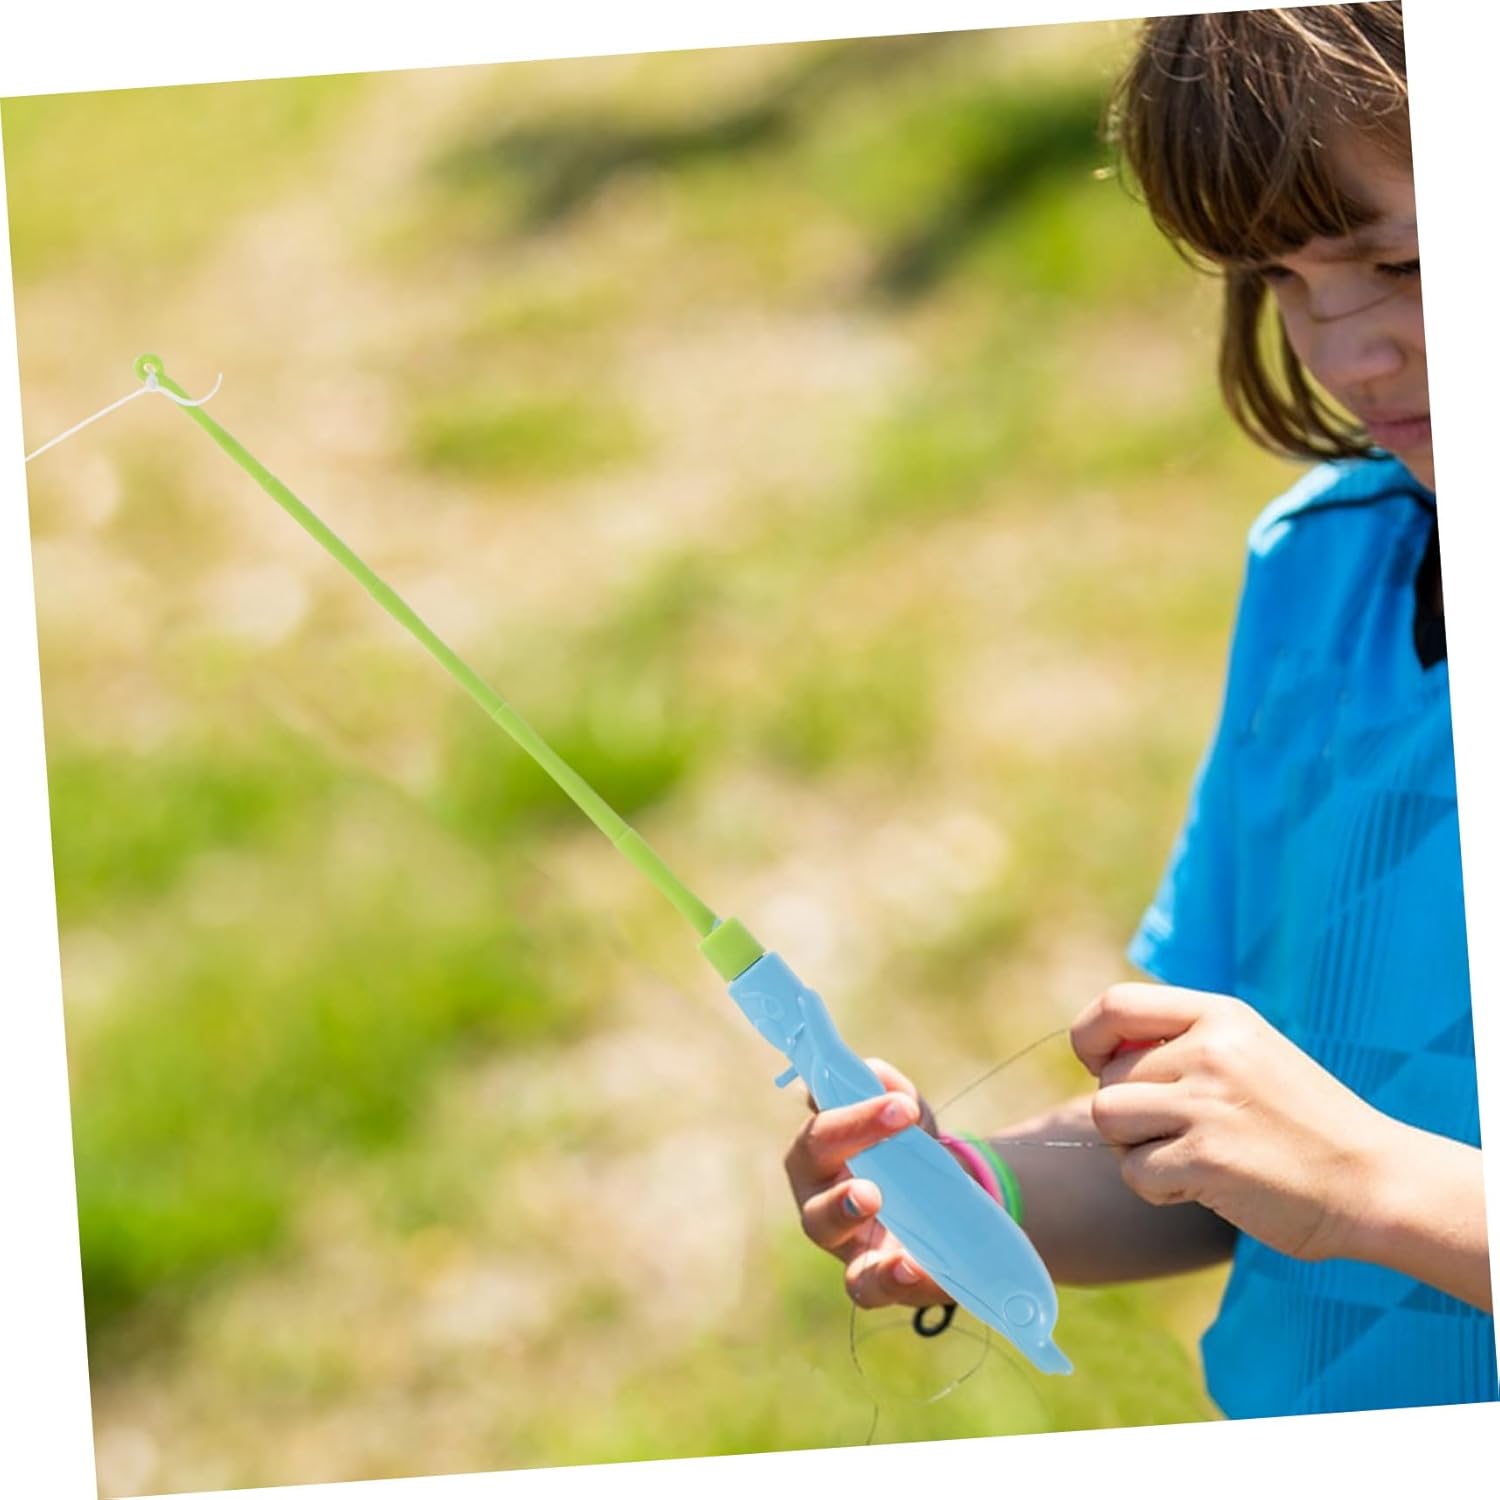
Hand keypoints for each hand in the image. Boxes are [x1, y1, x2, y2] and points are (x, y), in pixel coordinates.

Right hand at [782, 1058, 948, 1310]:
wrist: (942, 1193)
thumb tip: (873, 1074)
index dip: (855, 1123)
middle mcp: (821, 1208)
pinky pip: (875, 1289)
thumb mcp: (903, 1109)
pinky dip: (896, 1281)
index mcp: (817, 1159)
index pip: (820, 1138)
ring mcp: (849, 1250)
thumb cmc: (904, 1145)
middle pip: (817, 1209)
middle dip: (840, 1199)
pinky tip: (918, 1267)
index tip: (902, 1108)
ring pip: (844, 1267)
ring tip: (888, 1235)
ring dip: (861, 1255)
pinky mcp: (879, 1280)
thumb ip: (888, 1086)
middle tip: (872, 1191)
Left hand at [1071, 983, 1401, 1261]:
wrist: (1375, 1182)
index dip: (1090, 1038)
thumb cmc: (1301, 1121)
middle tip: (1181, 1134)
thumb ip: (1179, 1042)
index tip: (1100, 1066)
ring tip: (1188, 1157)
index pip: (1115, 1005)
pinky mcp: (1207, 1159)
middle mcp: (1210, 1051)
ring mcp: (1207, 1104)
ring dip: (1134, 1149)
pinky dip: (1157, 1188)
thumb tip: (1097, 1053)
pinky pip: (1133, 1172)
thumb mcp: (1247, 1053)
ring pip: (1107, 1120)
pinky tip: (1204, 1186)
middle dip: (1128, 1113)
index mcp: (1220, 1016)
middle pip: (1107, 1079)